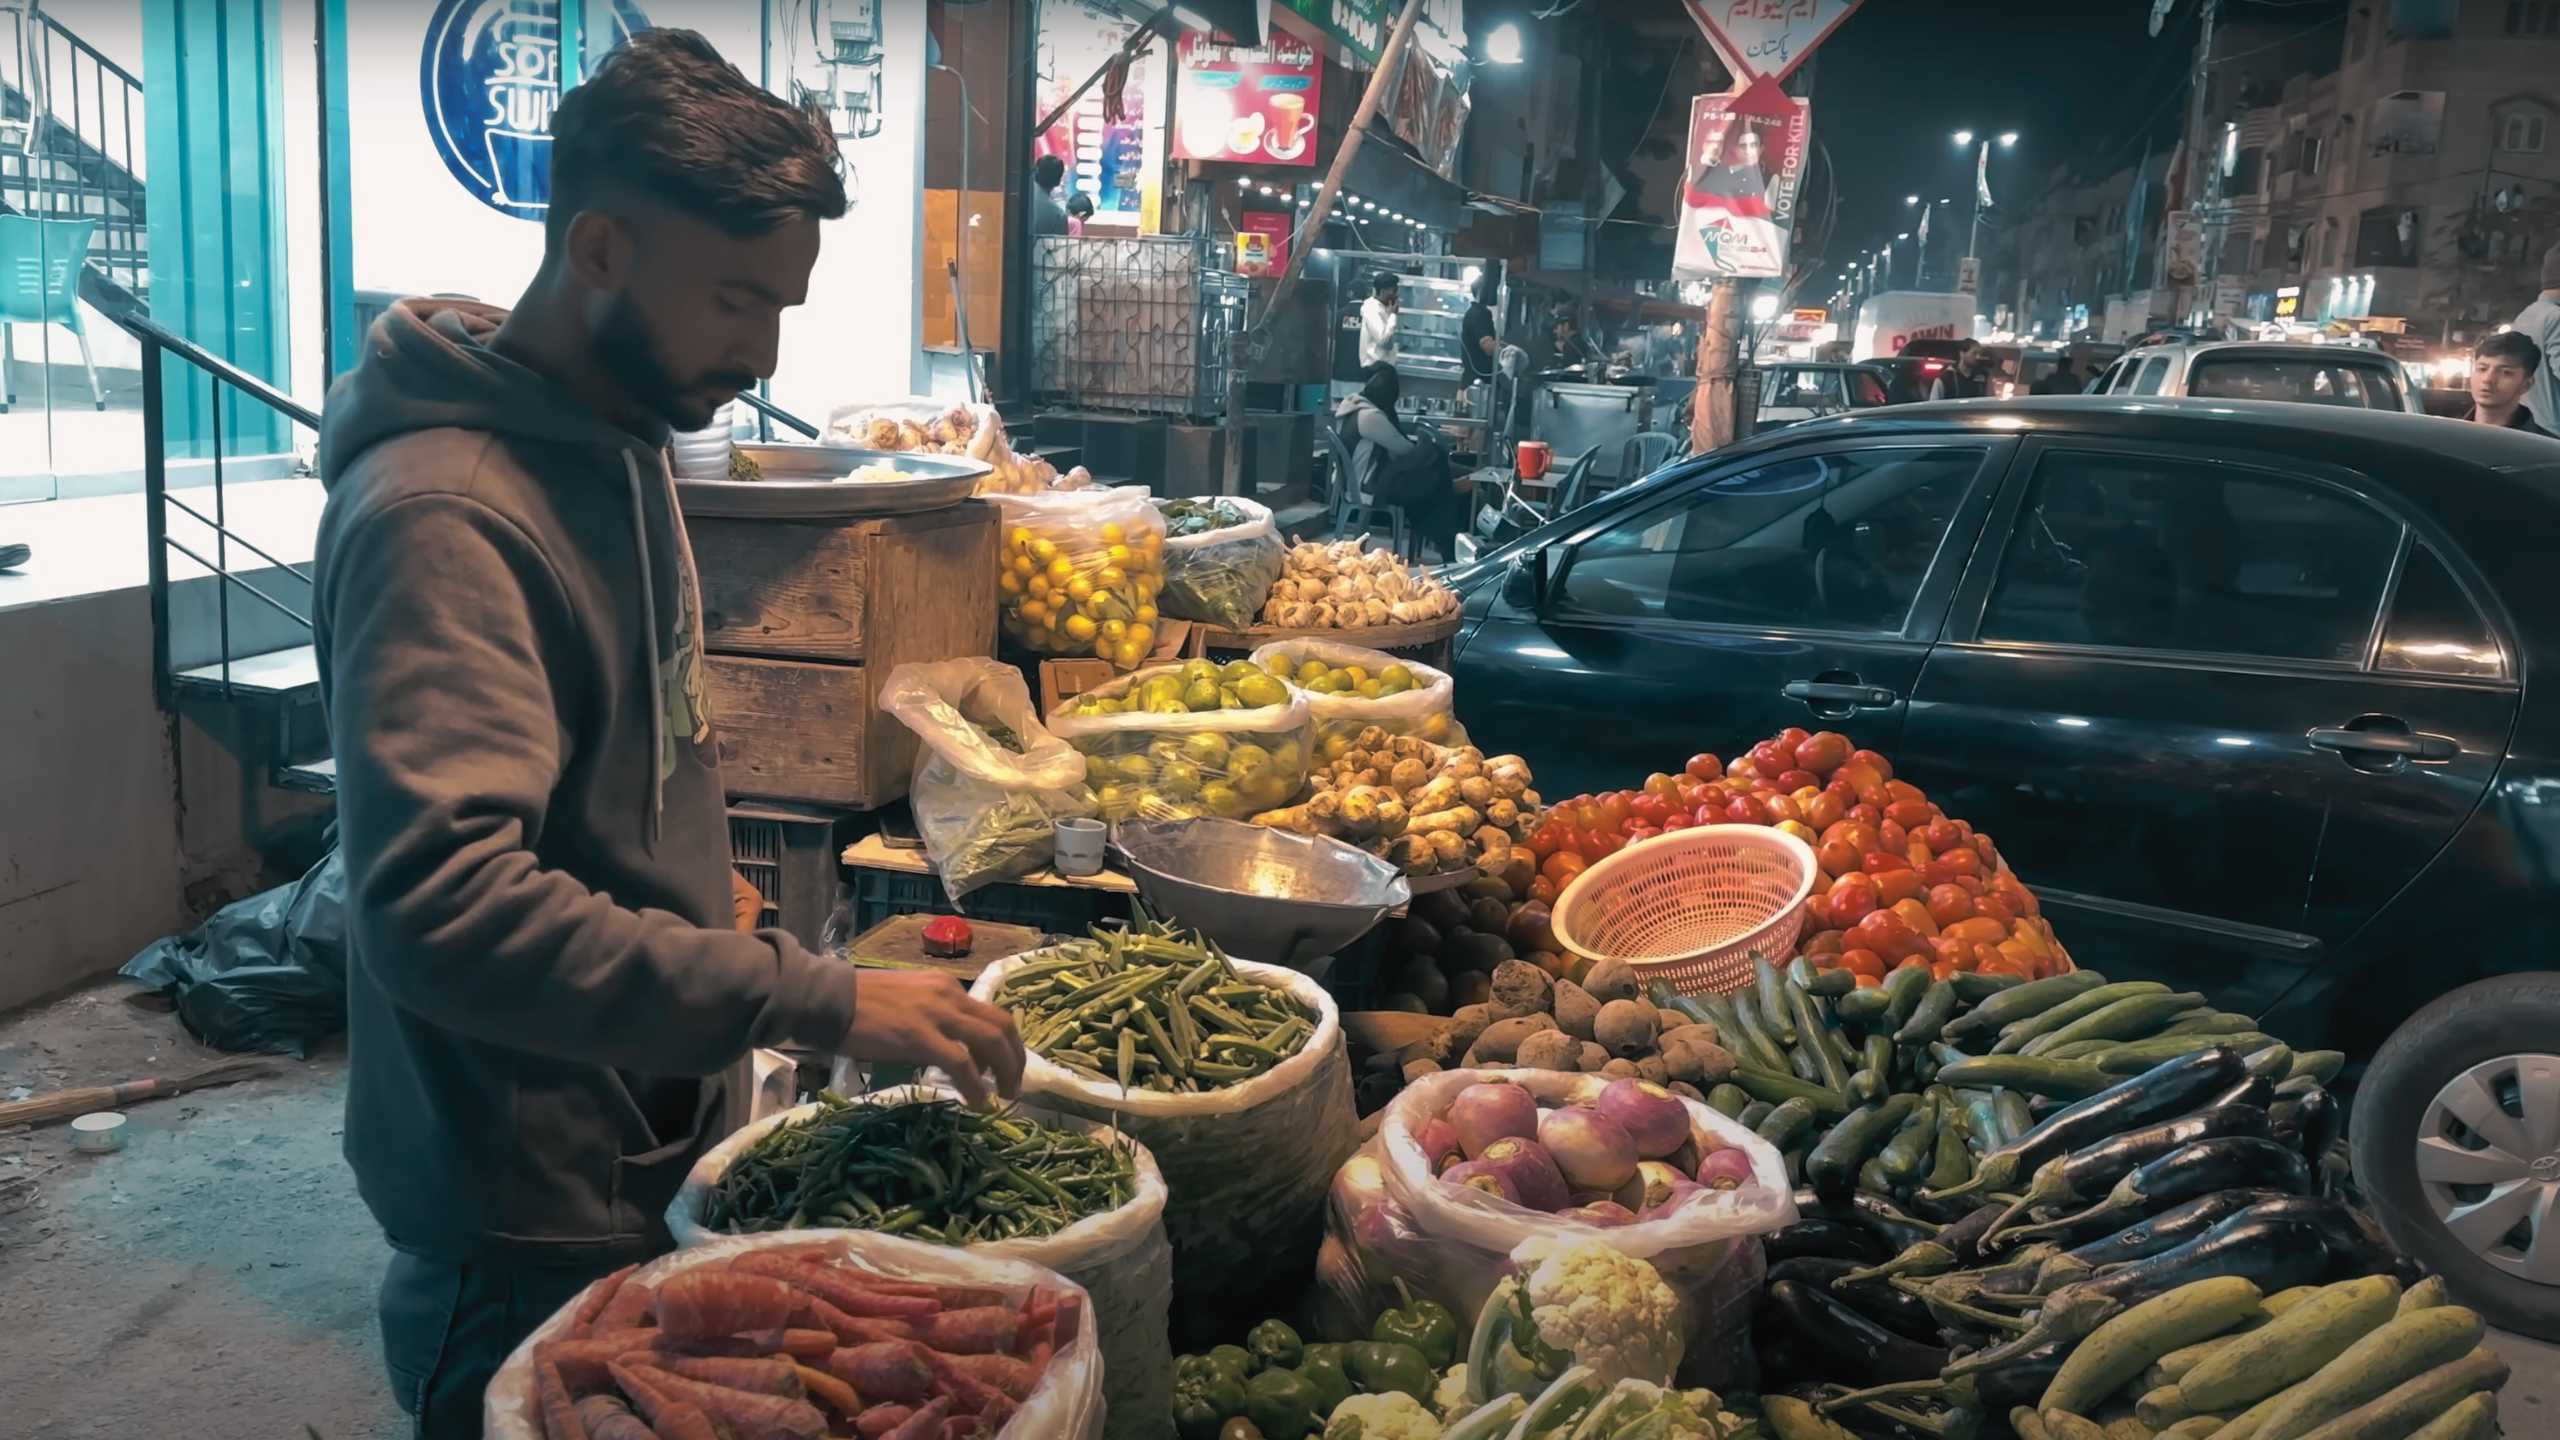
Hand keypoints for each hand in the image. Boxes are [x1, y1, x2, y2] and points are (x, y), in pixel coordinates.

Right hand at [838, 970, 1024, 1108]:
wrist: (828, 1000)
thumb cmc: (860, 1004)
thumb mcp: (908, 1001)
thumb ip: (933, 1018)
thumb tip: (949, 1050)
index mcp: (946, 987)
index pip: (990, 1013)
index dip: (1004, 1043)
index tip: (1002, 1067)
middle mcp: (949, 995)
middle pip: (1001, 1026)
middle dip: (1015, 1058)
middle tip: (1014, 1085)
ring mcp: (936, 1015)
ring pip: (991, 1041)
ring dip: (1005, 1072)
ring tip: (1005, 1096)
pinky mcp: (920, 1036)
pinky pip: (961, 1064)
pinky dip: (975, 1086)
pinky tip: (978, 1103)